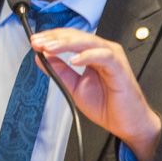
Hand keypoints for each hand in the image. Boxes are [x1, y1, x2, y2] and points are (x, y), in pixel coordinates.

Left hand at [30, 28, 160, 160]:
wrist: (127, 124)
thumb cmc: (107, 105)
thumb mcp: (75, 87)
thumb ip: (60, 71)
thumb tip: (41, 58)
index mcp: (92, 53)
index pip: (70, 38)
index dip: (51, 38)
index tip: (34, 41)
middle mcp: (103, 51)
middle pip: (77, 36)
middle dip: (54, 38)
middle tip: (37, 42)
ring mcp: (112, 57)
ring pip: (88, 42)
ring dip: (66, 44)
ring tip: (49, 48)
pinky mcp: (120, 67)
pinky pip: (103, 56)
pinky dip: (88, 56)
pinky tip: (74, 59)